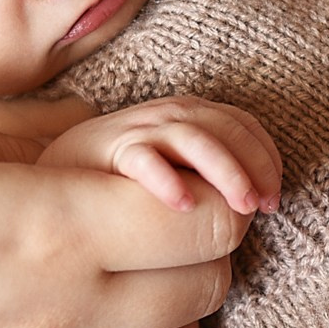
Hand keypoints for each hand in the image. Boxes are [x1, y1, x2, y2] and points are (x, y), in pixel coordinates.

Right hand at [0, 103, 250, 327]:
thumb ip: (24, 134)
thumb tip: (91, 131)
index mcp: (53, 226)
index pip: (208, 218)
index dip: (216, 184)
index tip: (178, 160)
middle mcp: (62, 314)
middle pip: (206, 289)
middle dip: (201, 244)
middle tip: (153, 206)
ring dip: (169, 326)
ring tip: (128, 284)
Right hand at [39, 95, 281, 216]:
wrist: (55, 171)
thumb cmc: (125, 181)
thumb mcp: (175, 174)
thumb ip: (208, 180)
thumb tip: (252, 212)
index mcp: (190, 117)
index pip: (243, 124)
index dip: (266, 158)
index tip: (273, 200)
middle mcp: (168, 115)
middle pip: (227, 128)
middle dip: (254, 167)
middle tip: (262, 208)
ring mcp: (139, 129)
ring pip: (195, 138)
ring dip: (226, 172)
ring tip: (241, 209)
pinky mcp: (108, 149)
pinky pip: (142, 157)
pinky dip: (165, 179)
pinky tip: (182, 205)